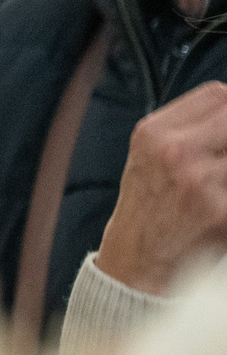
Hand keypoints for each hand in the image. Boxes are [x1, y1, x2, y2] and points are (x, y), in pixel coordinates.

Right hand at [95, 81, 226, 293]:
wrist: (137, 260)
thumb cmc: (147, 206)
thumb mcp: (149, 154)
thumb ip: (187, 127)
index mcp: (154, 132)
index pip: (218, 94)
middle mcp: (175, 150)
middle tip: (224, 159)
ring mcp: (201, 180)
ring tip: (218, 182)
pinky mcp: (222, 211)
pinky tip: (219, 207)